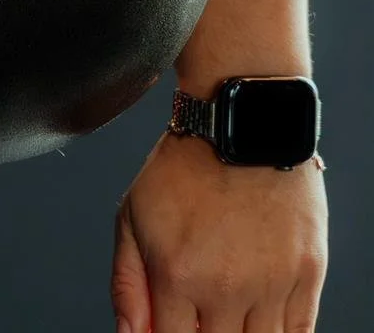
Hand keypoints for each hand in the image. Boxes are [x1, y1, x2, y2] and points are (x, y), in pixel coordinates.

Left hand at [110, 129, 327, 331]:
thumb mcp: (133, 214)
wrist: (242, 122)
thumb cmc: (185, 165)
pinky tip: (262, 317)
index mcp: (177, 274)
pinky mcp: (308, 274)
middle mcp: (226, 287)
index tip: (173, 325)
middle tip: (202, 312)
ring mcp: (271, 283)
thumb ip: (127, 283)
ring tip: (229, 309)